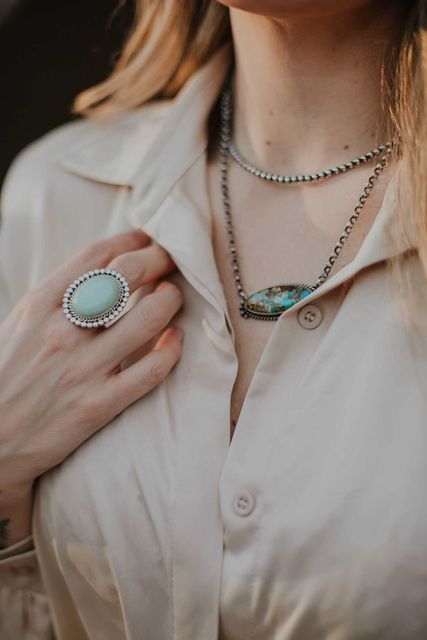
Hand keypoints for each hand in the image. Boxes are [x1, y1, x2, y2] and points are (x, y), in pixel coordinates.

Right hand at [0, 229, 183, 493]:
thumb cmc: (4, 378)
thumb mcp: (18, 326)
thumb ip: (56, 301)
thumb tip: (104, 274)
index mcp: (37, 306)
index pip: (95, 256)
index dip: (131, 240)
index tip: (147, 238)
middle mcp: (61, 332)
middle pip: (126, 276)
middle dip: (158, 259)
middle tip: (171, 260)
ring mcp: (82, 369)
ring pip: (148, 319)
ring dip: (170, 299)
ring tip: (173, 295)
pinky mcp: (98, 406)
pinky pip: (150, 371)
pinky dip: (171, 349)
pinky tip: (175, 339)